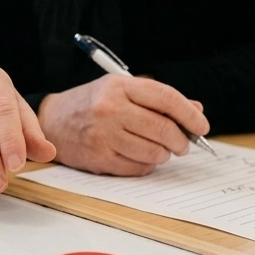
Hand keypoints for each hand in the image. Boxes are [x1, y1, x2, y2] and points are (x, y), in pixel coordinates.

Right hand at [37, 75, 208, 175]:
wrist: (52, 120)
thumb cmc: (92, 103)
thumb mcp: (121, 90)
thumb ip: (157, 99)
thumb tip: (196, 112)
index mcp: (118, 87)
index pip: (166, 98)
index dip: (189, 114)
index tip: (202, 126)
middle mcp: (110, 109)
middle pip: (163, 129)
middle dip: (181, 140)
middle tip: (183, 144)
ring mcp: (103, 135)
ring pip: (154, 152)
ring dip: (164, 154)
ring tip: (160, 150)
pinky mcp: (99, 158)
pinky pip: (138, 168)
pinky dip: (147, 165)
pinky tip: (141, 156)